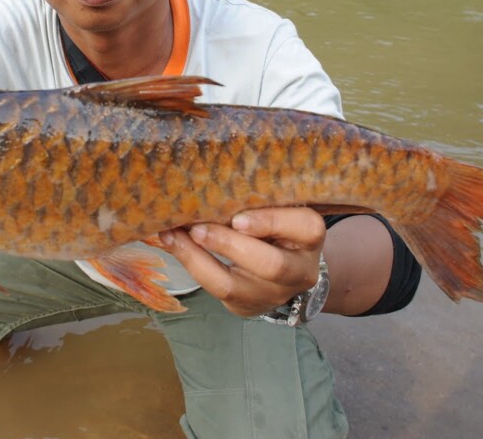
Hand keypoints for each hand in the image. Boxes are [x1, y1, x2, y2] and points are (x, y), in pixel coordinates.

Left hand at [159, 206, 325, 317]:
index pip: (305, 228)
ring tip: (173, 237)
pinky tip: (172, 245)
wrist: (287, 268)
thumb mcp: (280, 208)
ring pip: (234, 286)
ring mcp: (273, 293)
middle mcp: (299, 270)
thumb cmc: (278, 225)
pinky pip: (215, 291)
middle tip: (197, 229)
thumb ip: (259, 198)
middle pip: (271, 265)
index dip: (270, 223)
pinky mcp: (247, 306)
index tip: (238, 218)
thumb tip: (210, 178)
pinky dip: (191, 265)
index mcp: (310, 236)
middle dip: (229, 246)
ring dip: (198, 260)